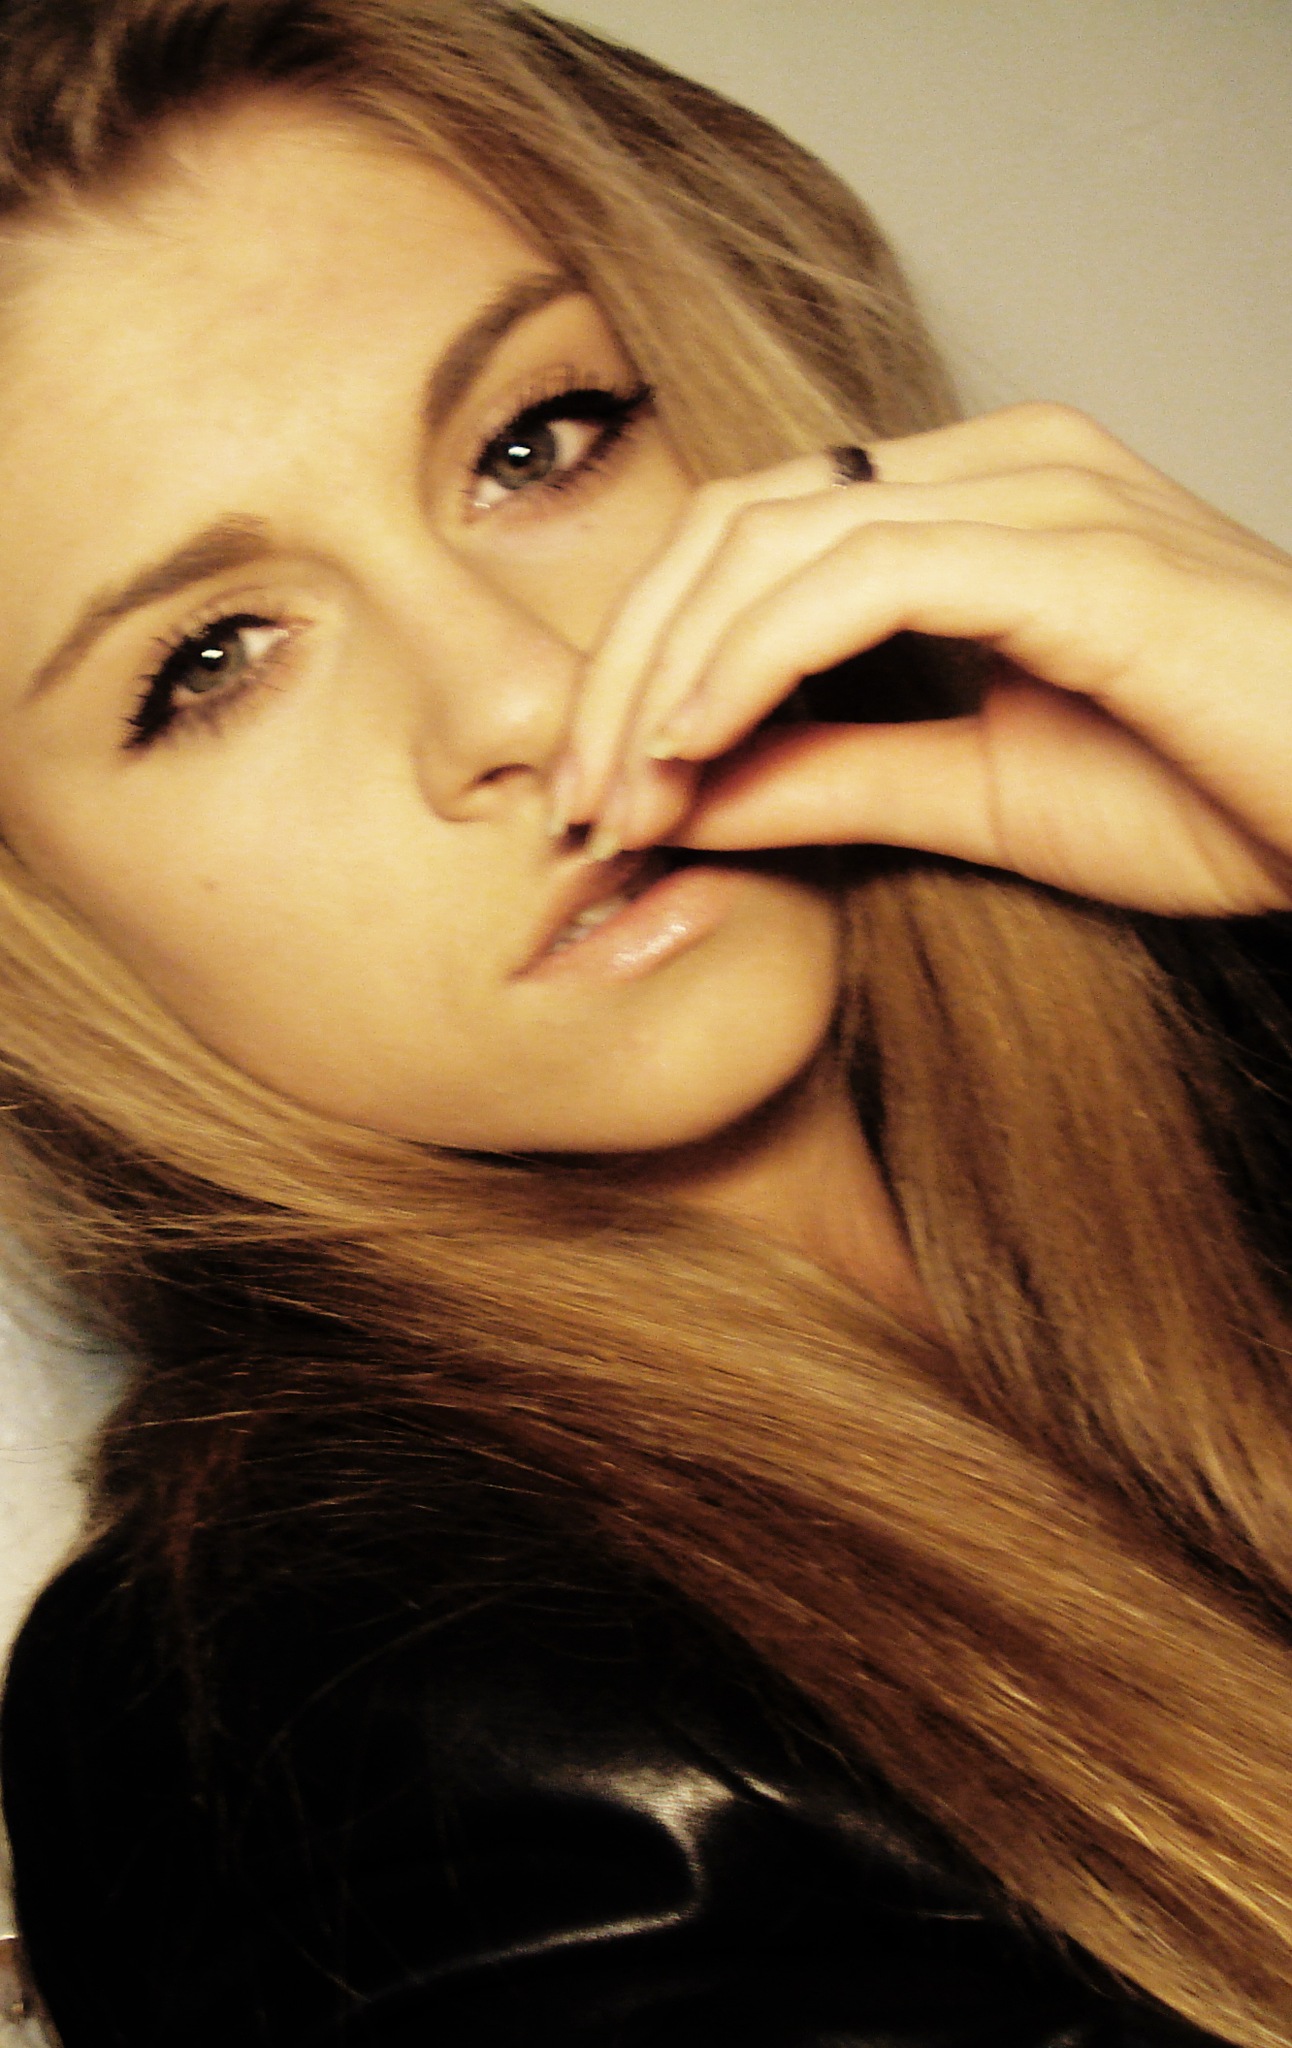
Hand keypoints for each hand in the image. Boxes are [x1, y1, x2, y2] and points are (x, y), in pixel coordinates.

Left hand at [552, 404, 1291, 915]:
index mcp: (979, 507)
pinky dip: (755, 658)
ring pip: (777, 533)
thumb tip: (680, 791)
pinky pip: (862, 576)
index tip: (603, 790)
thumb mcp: (980, 796)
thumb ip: (830, 778)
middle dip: (627, 660)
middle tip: (576, 799)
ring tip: (621, 792)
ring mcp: (1042, 492)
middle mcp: (1002, 467)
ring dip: (667, 670)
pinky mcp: (1076, 550)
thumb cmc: (1223, 792)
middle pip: (737, 518)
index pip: (756, 536)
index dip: (649, 654)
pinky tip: (698, 745)